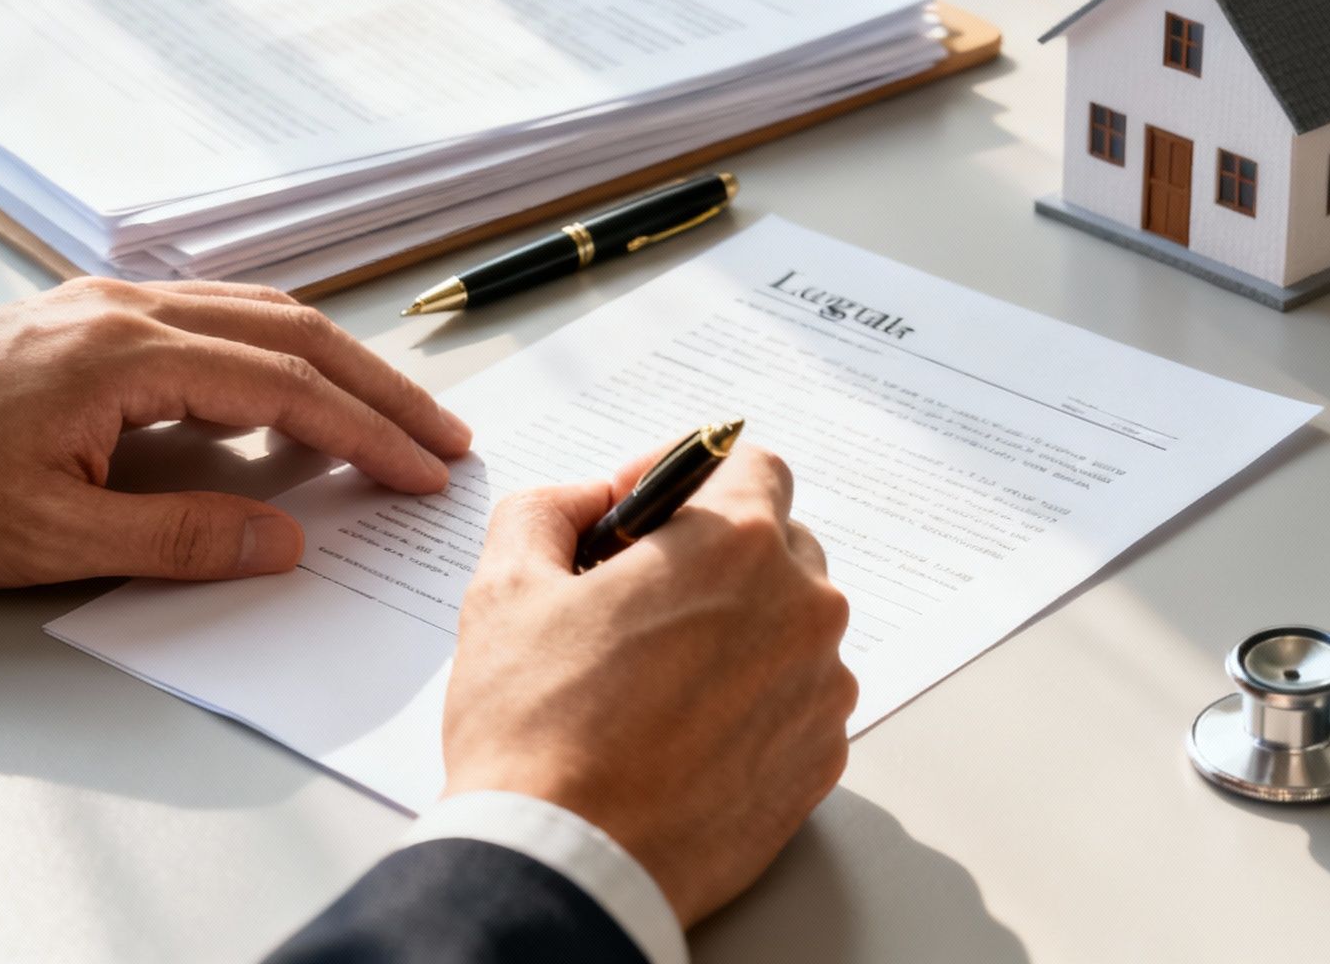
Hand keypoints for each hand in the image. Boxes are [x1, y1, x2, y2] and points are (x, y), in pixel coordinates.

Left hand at [0, 278, 469, 585]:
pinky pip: (212, 316)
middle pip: (292, 333)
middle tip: (442, 437)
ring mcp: (105, 304)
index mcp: (126, 354)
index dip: (368, 434)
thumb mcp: (52, 535)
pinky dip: (276, 349)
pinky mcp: (86, 318)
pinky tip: (287, 386)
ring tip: (389, 412)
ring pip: (257, 314)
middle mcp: (126, 309)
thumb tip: (285, 539)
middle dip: (379, 388)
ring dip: (334, 362)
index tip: (423, 472)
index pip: (286, 387)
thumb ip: (183, 535)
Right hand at [440, 444, 854, 925]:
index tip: (645, 512)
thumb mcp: (506, 586)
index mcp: (736, 544)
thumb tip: (585, 500)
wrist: (567, 864)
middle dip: (712, 557)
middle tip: (639, 598)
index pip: (751, 465)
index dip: (690, 476)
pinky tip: (684, 731)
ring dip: (737, 631)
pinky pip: (797, 700)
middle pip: (776, 545)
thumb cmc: (535, 729)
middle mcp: (803, 607)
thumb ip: (547, 510)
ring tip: (656, 677)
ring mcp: (823, 688)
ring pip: (790, 627)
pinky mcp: (823, 759)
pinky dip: (753, 701)